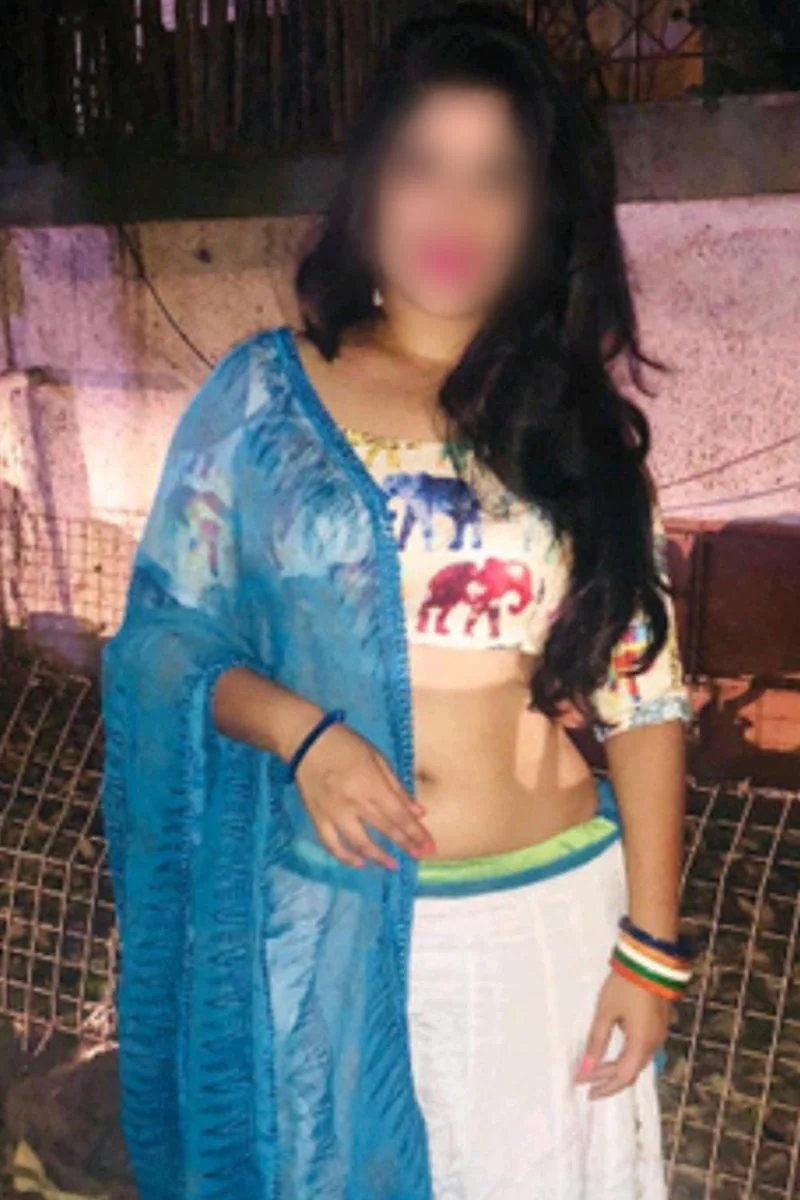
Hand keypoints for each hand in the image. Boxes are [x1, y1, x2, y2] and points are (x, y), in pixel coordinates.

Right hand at [294, 719, 435, 870]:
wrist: (306, 740)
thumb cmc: (346, 744)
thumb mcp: (378, 758)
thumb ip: (398, 787)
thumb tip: (419, 812)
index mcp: (372, 785)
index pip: (400, 816)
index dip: (416, 833)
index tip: (429, 847)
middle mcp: (355, 803)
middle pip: (385, 830)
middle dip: (406, 845)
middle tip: (420, 856)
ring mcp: (334, 813)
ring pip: (359, 842)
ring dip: (378, 857)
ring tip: (393, 865)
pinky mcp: (317, 818)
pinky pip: (331, 844)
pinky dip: (345, 856)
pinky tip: (359, 863)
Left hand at [575, 969, 670, 1098]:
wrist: (649, 960)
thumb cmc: (624, 986)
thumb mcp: (606, 1012)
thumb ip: (596, 1042)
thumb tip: (585, 1069)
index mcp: (642, 1044)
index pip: (623, 1076)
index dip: (604, 1086)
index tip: (585, 1090)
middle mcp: (654, 1044)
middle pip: (631, 1071)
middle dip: (608, 1078)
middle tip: (586, 1080)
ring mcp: (660, 1034)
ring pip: (637, 1061)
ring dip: (616, 1067)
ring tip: (595, 1069)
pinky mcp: (659, 1024)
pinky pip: (643, 1049)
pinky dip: (626, 1056)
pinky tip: (613, 1053)